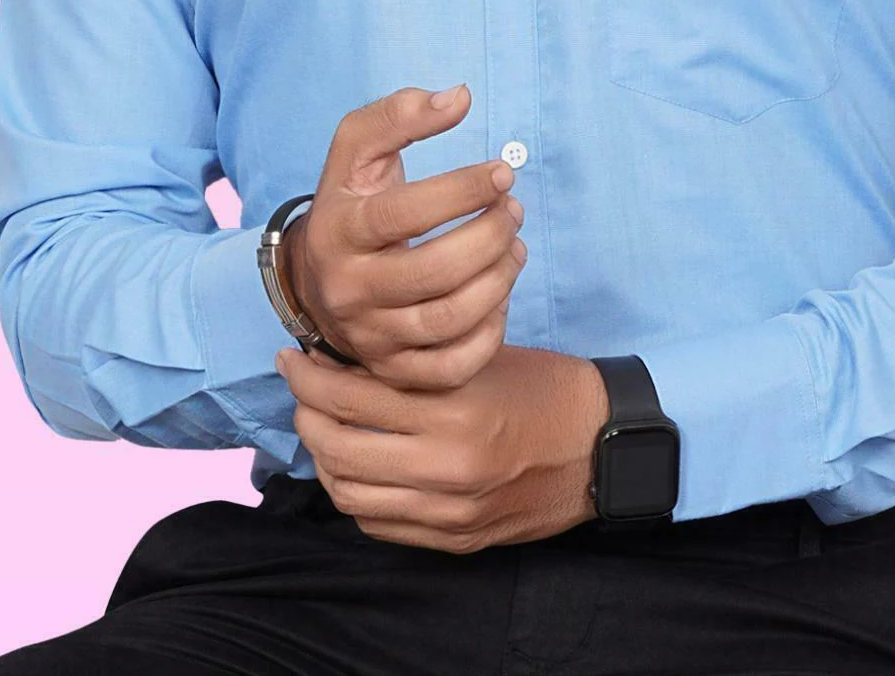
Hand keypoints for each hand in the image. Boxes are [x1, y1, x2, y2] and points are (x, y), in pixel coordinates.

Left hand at [277, 341, 609, 553]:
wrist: (601, 447)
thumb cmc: (544, 388)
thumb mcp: (482, 358)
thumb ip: (419, 363)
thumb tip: (349, 354)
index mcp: (456, 410)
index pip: (354, 395)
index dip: (311, 375)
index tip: (293, 356)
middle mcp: (447, 466)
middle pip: (339, 450)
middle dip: (306, 415)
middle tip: (300, 389)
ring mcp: (450, 512)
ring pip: (350, 494)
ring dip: (322, 459)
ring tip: (320, 427)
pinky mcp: (455, 540)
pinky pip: (379, 524)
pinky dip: (354, 494)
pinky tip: (354, 466)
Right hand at [287, 84, 527, 389]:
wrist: (318, 277)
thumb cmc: (352, 201)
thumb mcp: (357, 149)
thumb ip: (400, 114)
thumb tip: (458, 97)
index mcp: (338, 230)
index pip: (402, 213)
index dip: (460, 191)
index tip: (502, 173)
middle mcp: (349, 289)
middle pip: (433, 272)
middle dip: (489, 238)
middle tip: (514, 211)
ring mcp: (371, 335)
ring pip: (448, 320)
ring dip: (499, 279)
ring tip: (516, 246)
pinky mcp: (394, 370)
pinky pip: (453, 367)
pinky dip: (491, 332)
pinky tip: (500, 293)